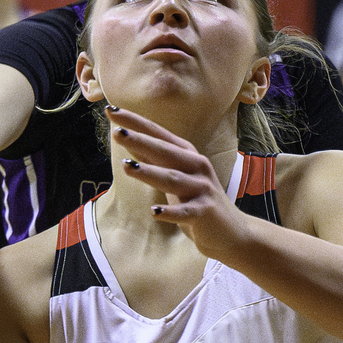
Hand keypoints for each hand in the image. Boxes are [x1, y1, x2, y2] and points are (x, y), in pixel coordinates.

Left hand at [108, 108, 247, 258]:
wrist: (231, 231)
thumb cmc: (197, 200)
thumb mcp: (175, 176)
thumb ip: (155, 159)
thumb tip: (128, 139)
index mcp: (187, 155)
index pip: (157, 134)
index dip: (135, 122)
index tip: (111, 111)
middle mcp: (197, 166)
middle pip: (165, 151)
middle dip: (140, 140)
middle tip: (116, 132)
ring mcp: (202, 189)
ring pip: (172, 179)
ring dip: (149, 172)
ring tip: (125, 166)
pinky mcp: (205, 212)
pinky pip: (185, 211)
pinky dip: (170, 211)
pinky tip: (154, 211)